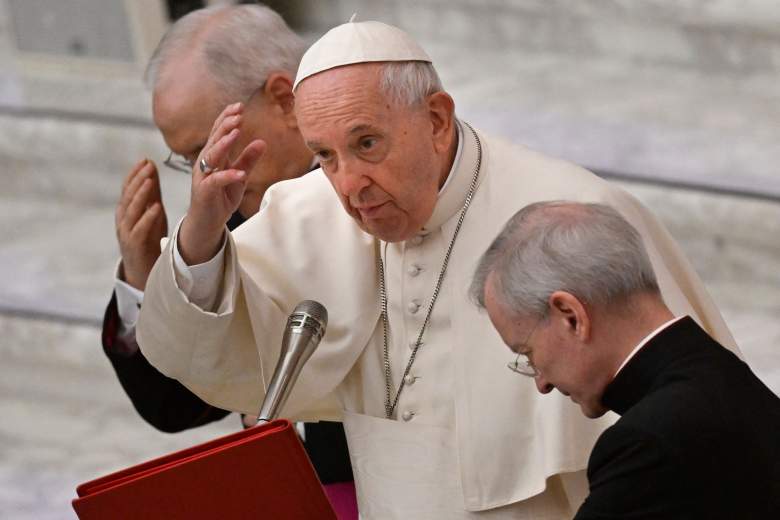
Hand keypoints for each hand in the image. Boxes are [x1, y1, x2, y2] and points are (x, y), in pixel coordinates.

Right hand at [115, 158, 167, 289]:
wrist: (144, 270)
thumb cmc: (148, 238)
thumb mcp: (152, 212)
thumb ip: (151, 192)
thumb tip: (152, 167)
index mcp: (126, 210)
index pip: (128, 188)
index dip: (135, 173)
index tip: (145, 160)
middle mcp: (123, 219)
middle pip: (128, 196)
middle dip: (137, 179)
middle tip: (148, 165)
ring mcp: (126, 232)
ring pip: (131, 210)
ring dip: (141, 194)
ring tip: (150, 181)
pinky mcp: (133, 245)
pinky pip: (139, 229)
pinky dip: (148, 217)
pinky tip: (157, 207)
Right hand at [179, 102, 265, 264]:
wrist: (208, 221)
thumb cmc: (221, 196)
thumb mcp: (240, 176)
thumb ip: (248, 159)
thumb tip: (262, 142)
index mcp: (214, 156)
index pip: (218, 133)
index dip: (227, 119)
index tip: (239, 106)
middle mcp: (205, 163)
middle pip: (214, 140)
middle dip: (225, 126)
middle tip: (238, 114)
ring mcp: (203, 177)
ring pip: (211, 156)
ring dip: (224, 144)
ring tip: (236, 133)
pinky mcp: (204, 192)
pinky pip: (216, 181)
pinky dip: (227, 176)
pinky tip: (239, 173)